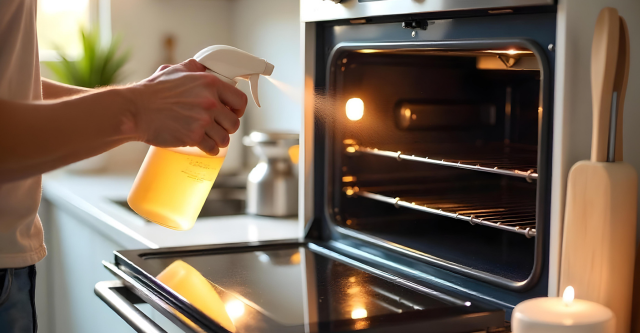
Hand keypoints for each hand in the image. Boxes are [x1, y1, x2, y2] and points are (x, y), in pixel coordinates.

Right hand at [126, 59, 247, 155]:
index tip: (232, 112)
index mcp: (209, 83)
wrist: (135, 110)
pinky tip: (205, 146)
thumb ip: (193, 67)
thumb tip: (203, 66)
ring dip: (219, 140)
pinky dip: (210, 149)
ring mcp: (202, 120)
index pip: (240, 100)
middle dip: (228, 127)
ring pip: (225, 138)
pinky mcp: (193, 136)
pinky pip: (213, 148)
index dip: (238, 109)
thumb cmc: (152, 91)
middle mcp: (210, 102)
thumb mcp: (174, 70)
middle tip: (218, 127)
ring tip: (210, 137)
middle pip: (234, 122)